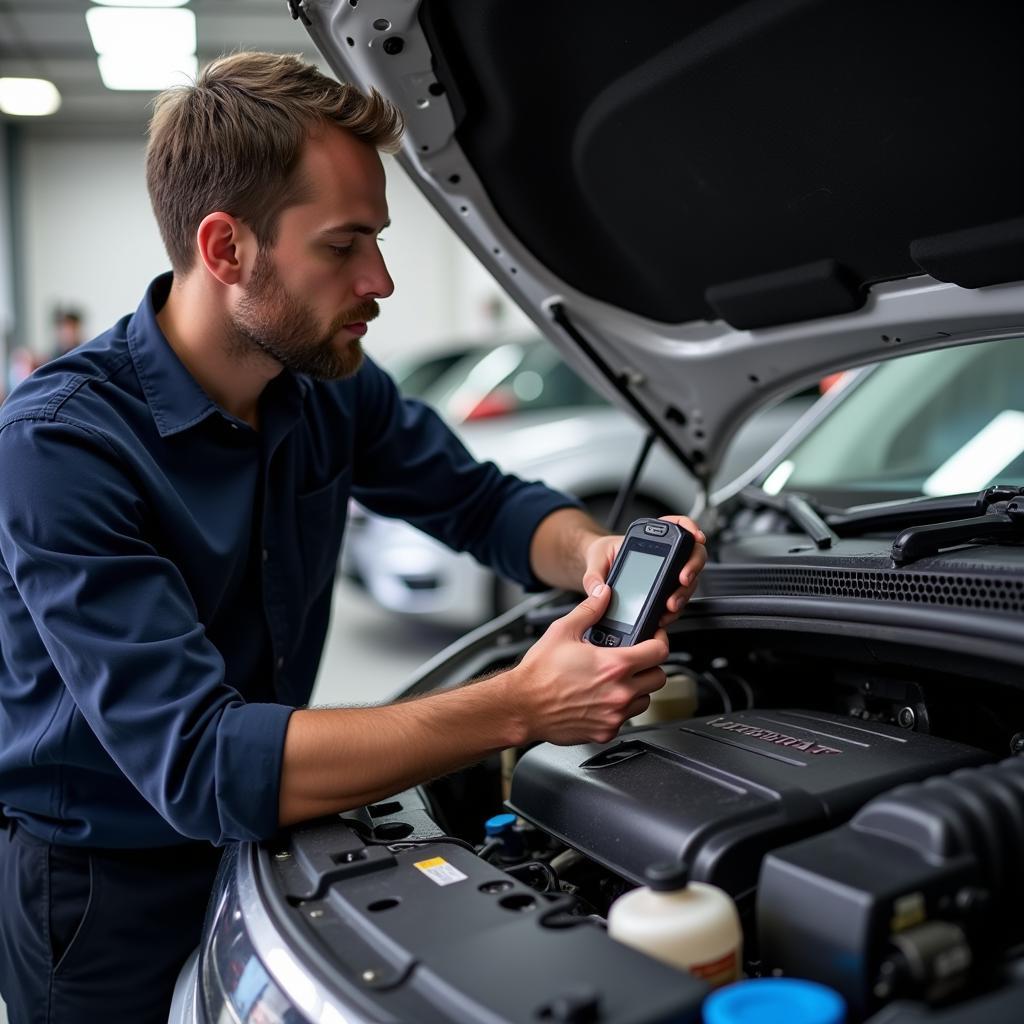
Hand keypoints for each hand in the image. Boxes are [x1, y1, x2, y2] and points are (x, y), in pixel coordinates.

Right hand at [506, 583, 668, 744]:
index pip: (660, 651)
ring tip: (616, 680)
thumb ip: (590, 610)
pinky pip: (626, 719)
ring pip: (646, 700)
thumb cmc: (539, 673)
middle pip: (659, 677)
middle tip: (635, 660)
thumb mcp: (563, 631)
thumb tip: (604, 594)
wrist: (522, 706)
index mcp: (614, 665)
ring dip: (638, 689)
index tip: (654, 639)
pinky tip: (602, 698)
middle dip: (650, 666)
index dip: (659, 641)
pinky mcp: (606, 732)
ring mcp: (614, 715)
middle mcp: (619, 692)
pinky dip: (620, 709)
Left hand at [581, 515, 706, 626]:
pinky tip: (665, 615)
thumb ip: (595, 575)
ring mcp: (669, 573)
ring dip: (684, 593)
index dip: (690, 528)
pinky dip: (675, 609)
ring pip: (690, 581)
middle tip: (683, 579)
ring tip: (671, 604)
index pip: (677, 525)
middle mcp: (666, 554)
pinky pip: (678, 600)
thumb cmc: (603, 557)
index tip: (696, 537)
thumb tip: (601, 591)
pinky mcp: (667, 592)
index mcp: (650, 538)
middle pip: (693, 555)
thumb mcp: (595, 560)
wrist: (601, 572)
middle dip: (692, 567)